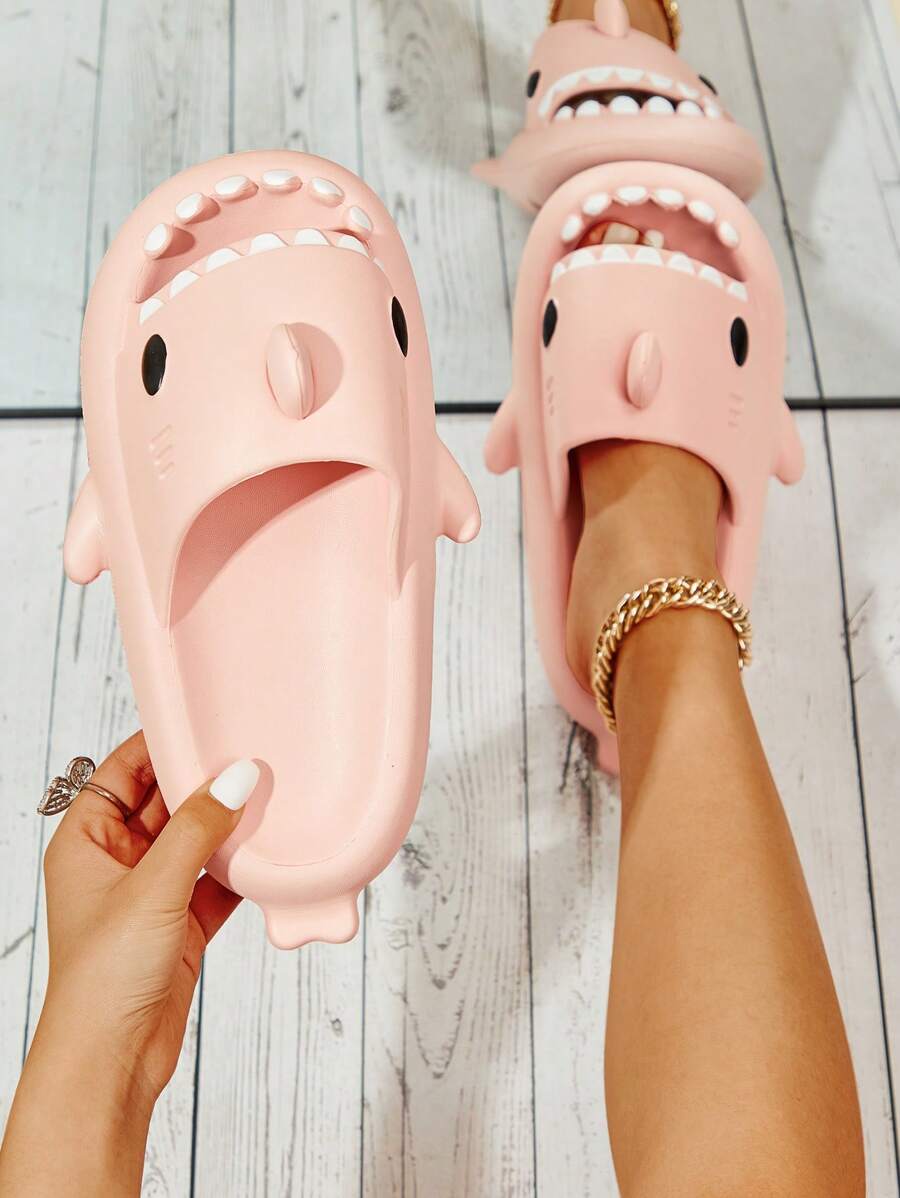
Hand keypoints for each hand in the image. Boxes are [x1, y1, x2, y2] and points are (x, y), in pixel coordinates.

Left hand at [0, 732, 259, 1196]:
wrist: (112, 1063)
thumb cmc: (103, 979)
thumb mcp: (153, 889)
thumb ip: (198, 828)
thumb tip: (237, 776)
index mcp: (86, 842)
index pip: (121, 773)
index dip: (159, 745)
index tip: (204, 721)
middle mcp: (116, 863)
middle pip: (165, 803)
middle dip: (205, 783)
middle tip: (251, 755)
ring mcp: (151, 893)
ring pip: (196, 841)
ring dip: (229, 825)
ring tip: (270, 795)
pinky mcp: (181, 924)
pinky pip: (217, 880)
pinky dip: (242, 868)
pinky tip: (272, 852)